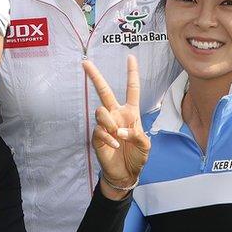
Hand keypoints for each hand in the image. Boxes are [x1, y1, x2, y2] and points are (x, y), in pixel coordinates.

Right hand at [83, 55, 150, 200]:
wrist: (126, 174)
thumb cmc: (137, 157)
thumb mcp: (145, 145)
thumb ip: (137, 134)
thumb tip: (120, 129)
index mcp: (130, 113)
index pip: (132, 89)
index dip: (132, 73)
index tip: (130, 57)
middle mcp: (116, 115)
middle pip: (104, 91)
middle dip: (95, 76)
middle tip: (85, 63)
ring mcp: (105, 125)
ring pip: (101, 111)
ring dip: (109, 122)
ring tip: (117, 135)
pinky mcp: (97, 136)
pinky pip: (99, 130)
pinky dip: (108, 137)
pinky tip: (114, 145)